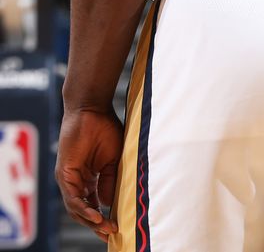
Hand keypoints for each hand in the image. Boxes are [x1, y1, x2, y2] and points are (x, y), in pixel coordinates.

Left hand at [55, 108, 121, 240]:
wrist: (92, 110)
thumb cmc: (105, 129)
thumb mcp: (114, 160)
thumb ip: (110, 181)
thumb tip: (109, 202)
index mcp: (88, 177)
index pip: (93, 203)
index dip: (103, 216)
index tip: (117, 227)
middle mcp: (75, 180)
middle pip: (82, 210)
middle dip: (97, 224)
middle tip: (112, 234)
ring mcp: (68, 178)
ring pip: (76, 208)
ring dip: (91, 220)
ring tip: (106, 228)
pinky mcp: (65, 174)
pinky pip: (73, 197)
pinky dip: (84, 208)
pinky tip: (97, 215)